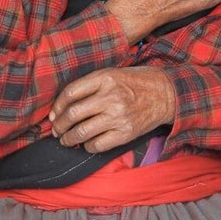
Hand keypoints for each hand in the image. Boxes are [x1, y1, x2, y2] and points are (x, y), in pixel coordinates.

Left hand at [48, 67, 175, 151]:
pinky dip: (87, 146)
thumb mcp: (114, 73)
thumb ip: (91, 85)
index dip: (57, 106)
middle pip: (73, 115)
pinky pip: (97, 145)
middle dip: (59, 126)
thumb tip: (64, 105)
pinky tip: (87, 143)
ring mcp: (118, 116)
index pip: (70, 93)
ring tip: (66, 140)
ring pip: (82, 132)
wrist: (166, 93)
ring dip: (69, 139)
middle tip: (56, 130)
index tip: (54, 114)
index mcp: (105, 78)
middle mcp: (110, 97)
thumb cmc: (137, 82)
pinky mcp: (125, 133)